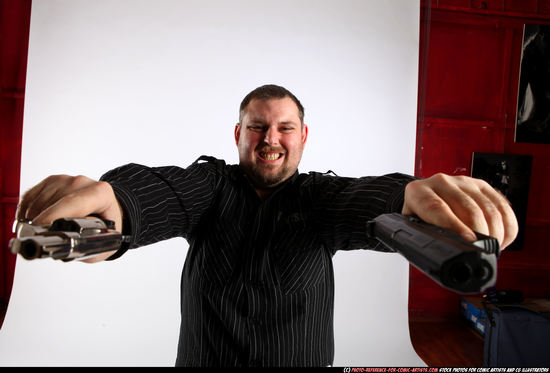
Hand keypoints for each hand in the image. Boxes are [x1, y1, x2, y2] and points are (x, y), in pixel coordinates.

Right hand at [16, 175, 122, 261]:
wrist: (107, 210)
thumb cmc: (107, 225)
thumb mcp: (107, 241)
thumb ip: (90, 245)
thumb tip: (67, 250)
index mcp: (100, 194)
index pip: (73, 203)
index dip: (53, 216)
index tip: (41, 229)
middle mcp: (82, 183)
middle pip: (52, 203)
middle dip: (41, 224)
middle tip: (39, 241)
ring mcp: (65, 180)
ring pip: (38, 201)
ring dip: (33, 220)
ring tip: (40, 233)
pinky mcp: (51, 181)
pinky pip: (30, 197)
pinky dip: (27, 212)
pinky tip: (34, 222)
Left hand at [402, 173, 517, 249]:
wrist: (424, 199)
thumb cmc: (419, 217)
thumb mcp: (413, 228)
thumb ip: (422, 237)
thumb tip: (438, 252)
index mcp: (418, 192)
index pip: (437, 208)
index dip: (455, 226)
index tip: (469, 241)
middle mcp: (441, 183)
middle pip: (468, 209)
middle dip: (481, 235)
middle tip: (481, 252)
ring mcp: (463, 182)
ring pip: (489, 209)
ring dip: (495, 234)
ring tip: (490, 248)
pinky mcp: (482, 185)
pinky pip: (502, 207)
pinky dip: (507, 227)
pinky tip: (501, 239)